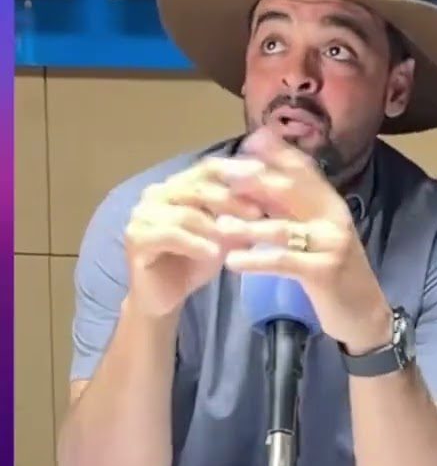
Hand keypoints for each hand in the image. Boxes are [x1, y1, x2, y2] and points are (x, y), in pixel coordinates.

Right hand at [124, 159, 263, 318]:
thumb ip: (239, 214)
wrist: (165, 297)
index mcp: (177, 185)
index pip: (207, 168)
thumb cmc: (195, 261)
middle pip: (198, 188)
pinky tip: (214, 253)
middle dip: (231, 199)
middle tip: (258, 212)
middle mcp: (156, 193)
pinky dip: (195, 243)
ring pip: (186, 212)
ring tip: (241, 235)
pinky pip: (170, 235)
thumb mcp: (224, 235)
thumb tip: (271, 197)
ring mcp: (142, 214)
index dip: (235, 168)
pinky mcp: (136, 237)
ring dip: (216, 225)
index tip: (263, 173)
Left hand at [207, 128, 392, 352]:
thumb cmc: (334, 272)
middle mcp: (334, 217)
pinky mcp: (324, 272)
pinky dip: (256, 260)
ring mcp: (332, 243)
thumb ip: (294, 209)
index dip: (276, 154)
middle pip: (290, 191)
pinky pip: (284, 261)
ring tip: (217, 225)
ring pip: (282, 228)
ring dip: (247, 226)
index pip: (303, 169)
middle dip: (252, 182)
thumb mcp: (316, 234)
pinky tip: (232, 261)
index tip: (246, 143)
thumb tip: (259, 181)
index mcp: (331, 203)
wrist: (365, 314)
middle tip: (220, 178)